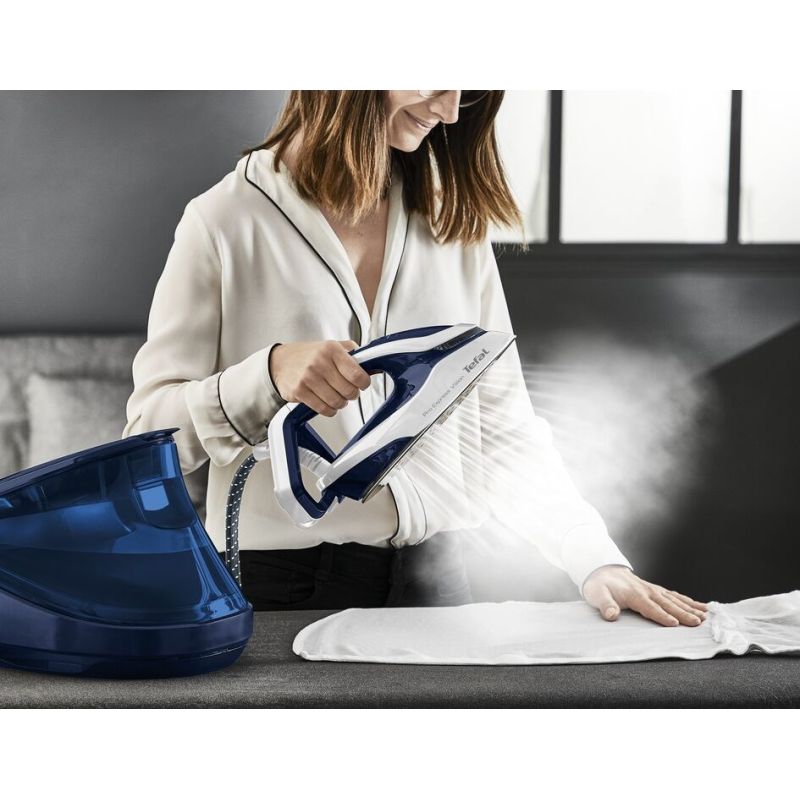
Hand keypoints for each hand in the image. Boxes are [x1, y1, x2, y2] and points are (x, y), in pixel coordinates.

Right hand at [269, 339, 370, 416]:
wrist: (280, 362)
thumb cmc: (309, 355)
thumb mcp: (332, 346)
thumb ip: (353, 353)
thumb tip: (374, 363)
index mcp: (331, 350)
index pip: (357, 374)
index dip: (364, 383)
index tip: (362, 383)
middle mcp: (320, 363)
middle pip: (349, 391)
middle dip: (352, 394)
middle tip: (349, 391)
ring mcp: (308, 378)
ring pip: (337, 402)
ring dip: (341, 403)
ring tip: (337, 396)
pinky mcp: (300, 392)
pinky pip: (324, 409)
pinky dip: (330, 409)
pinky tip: (327, 402)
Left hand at [582, 565, 708, 626]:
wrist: (602, 571)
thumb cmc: (600, 586)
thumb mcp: (597, 595)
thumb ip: (605, 605)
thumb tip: (611, 614)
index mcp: (634, 594)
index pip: (650, 607)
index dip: (662, 616)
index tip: (675, 624)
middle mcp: (647, 591)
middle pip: (667, 604)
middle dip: (683, 613)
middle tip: (698, 622)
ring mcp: (653, 589)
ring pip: (675, 599)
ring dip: (690, 607)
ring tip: (705, 615)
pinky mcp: (657, 590)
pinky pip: (675, 595)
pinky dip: (688, 600)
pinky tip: (700, 606)